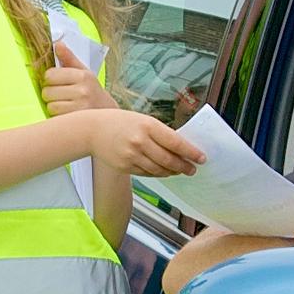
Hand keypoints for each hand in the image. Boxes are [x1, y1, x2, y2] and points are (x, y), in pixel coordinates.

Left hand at [42, 41, 115, 116]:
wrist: (107, 112)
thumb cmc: (91, 90)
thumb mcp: (83, 72)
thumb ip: (69, 58)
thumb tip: (57, 44)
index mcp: (83, 76)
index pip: (50, 75)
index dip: (50, 79)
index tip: (57, 82)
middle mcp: (83, 90)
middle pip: (47, 91)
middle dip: (50, 94)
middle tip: (60, 95)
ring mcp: (80, 107)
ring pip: (50, 105)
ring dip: (53, 105)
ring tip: (64, 104)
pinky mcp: (77, 119)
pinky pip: (55, 116)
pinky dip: (57, 115)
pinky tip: (66, 113)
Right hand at [88, 109, 205, 177]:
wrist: (92, 130)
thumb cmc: (119, 122)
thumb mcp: (142, 120)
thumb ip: (159, 132)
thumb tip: (179, 148)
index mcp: (148, 126)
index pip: (175, 142)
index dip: (190, 152)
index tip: (201, 157)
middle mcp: (140, 142)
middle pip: (169, 160)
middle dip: (184, 166)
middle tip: (192, 169)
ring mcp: (131, 156)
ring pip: (158, 170)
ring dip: (171, 172)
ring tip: (179, 171)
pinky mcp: (125, 167)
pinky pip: (146, 173)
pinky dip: (157, 173)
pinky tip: (163, 171)